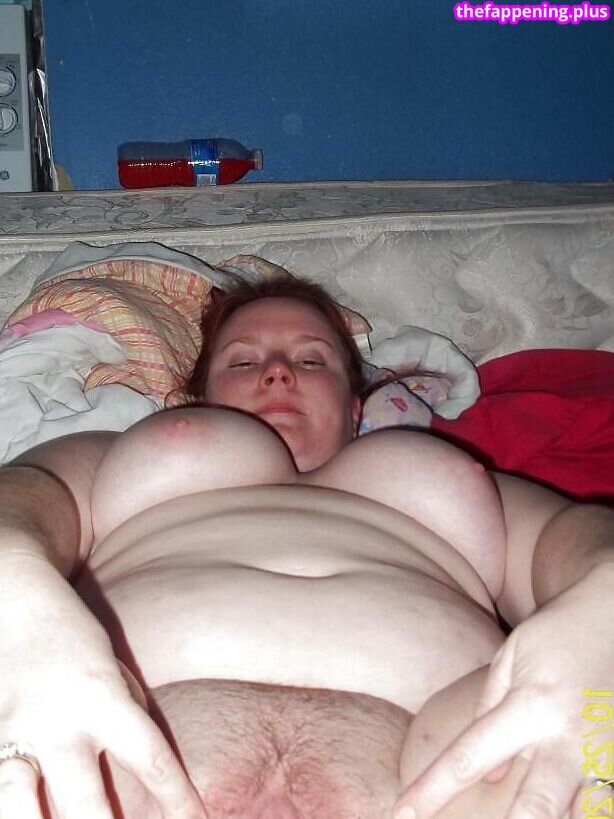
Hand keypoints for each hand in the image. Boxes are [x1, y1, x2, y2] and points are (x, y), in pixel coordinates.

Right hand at [0, 553, 206, 818]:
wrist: (11, 595)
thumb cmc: (70, 636)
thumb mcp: (111, 667)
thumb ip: (127, 714)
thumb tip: (146, 770)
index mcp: (102, 697)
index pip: (150, 759)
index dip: (176, 799)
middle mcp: (57, 722)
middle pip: (86, 807)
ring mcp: (10, 734)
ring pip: (19, 812)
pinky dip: (6, 807)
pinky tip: (17, 813)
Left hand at [393, 565, 613, 818]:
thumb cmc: (557, 632)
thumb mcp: (511, 656)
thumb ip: (490, 708)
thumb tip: (490, 773)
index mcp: (528, 707)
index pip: (468, 759)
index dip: (431, 792)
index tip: (402, 815)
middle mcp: (567, 738)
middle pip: (534, 811)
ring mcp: (604, 753)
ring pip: (578, 816)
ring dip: (548, 818)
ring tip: (521, 812)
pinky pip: (603, 800)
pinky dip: (585, 808)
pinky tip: (566, 806)